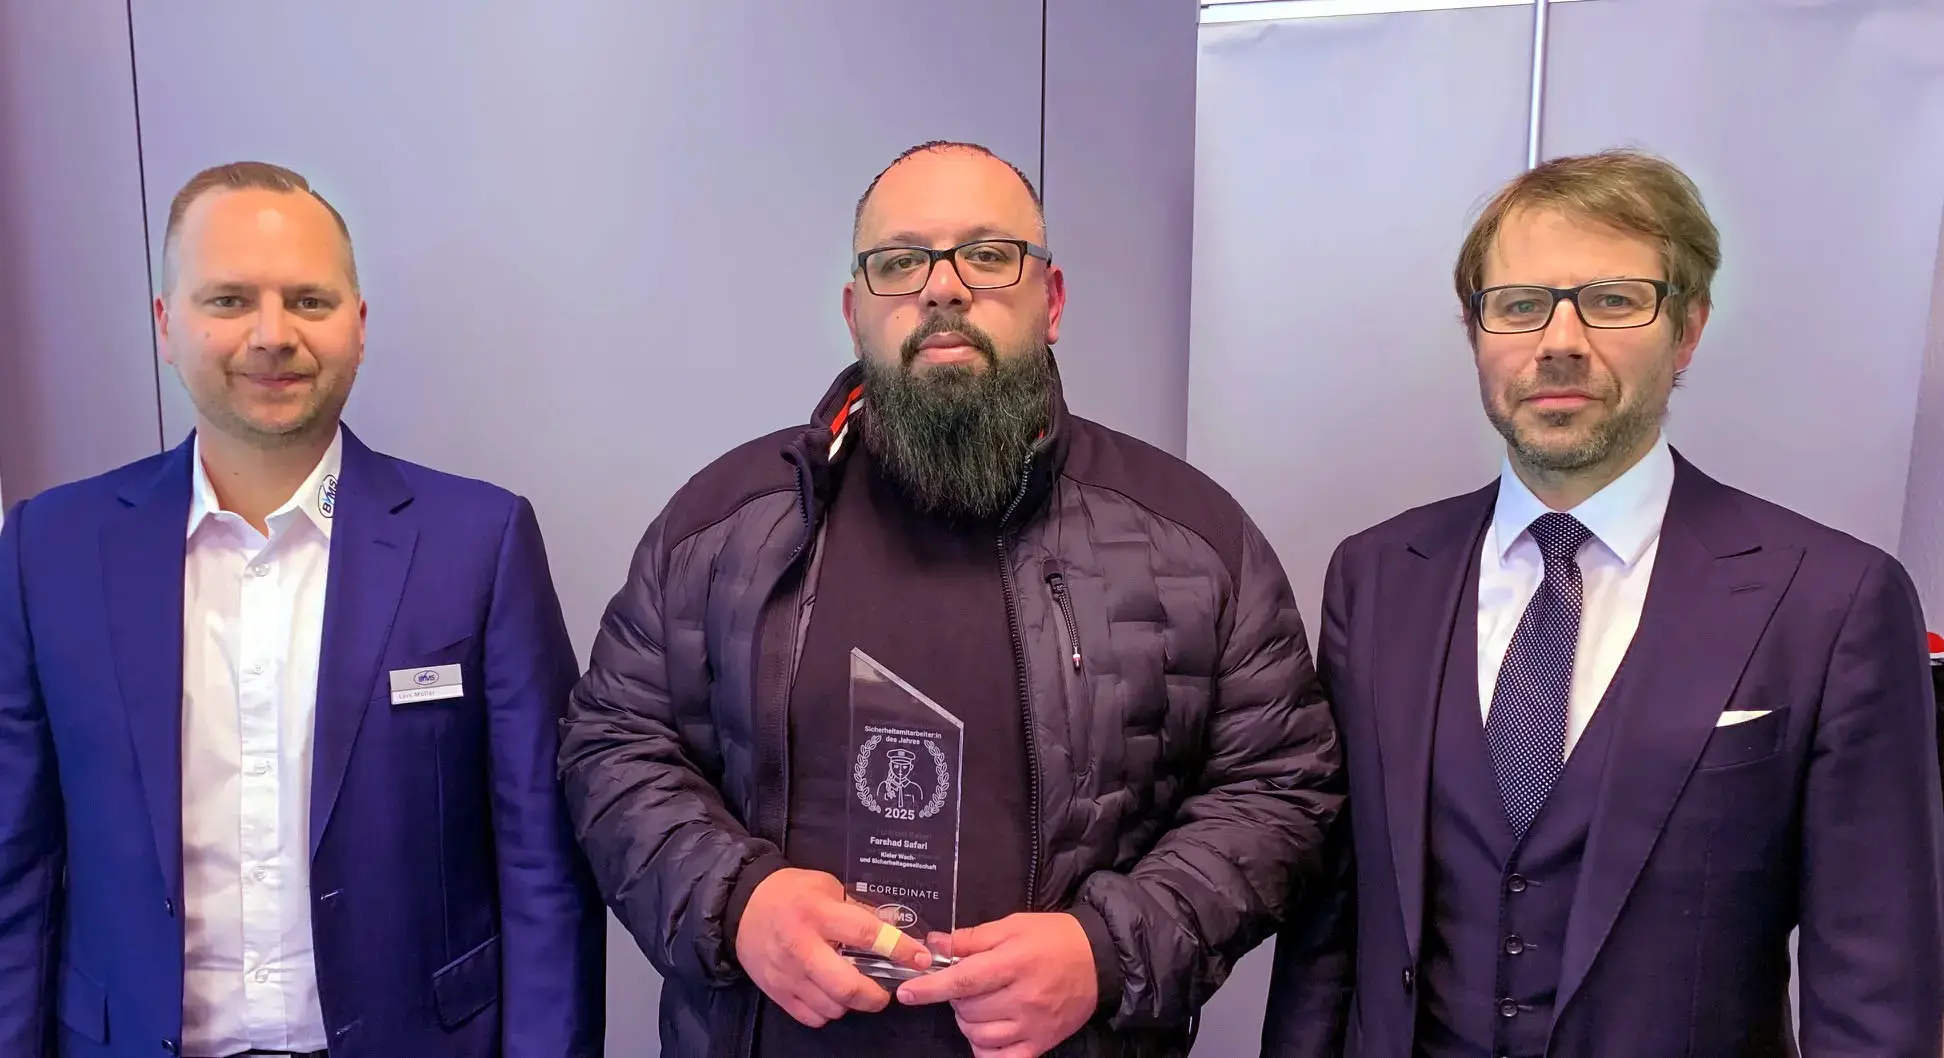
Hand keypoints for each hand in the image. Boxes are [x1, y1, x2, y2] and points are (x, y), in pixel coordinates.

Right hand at [734, 868, 932, 1026]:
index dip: (899, 948)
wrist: (741, 906)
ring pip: (832, 1007)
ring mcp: (788, 974)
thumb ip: (857, 910)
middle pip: (847, 987)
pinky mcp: (776, 991)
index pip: (866, 934)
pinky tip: (829, 994)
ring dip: (852, 1003)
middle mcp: (802, 946)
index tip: (920, 958)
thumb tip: (894, 930)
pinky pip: (812, 1016)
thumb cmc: (789, 892)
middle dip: (876, 996)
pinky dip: (827, 1011)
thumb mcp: (827, 887)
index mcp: (818, 913)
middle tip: (887, 991)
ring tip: (855, 987)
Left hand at [896, 912, 1097, 1057]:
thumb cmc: (1054, 938)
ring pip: (978, 1035)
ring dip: (967, 1021)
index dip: (930, 988)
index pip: (962, 981)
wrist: (1100, 960)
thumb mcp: (1013, 925)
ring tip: (979, 1005)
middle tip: (968, 983)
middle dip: (956, 997)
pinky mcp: (1040, 1044)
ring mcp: (1032, 1026)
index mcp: (1014, 963)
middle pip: (967, 1009)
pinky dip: (984, 1049)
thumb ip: (973, 938)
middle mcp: (1022, 999)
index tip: (906, 992)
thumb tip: (935, 944)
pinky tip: (987, 1033)